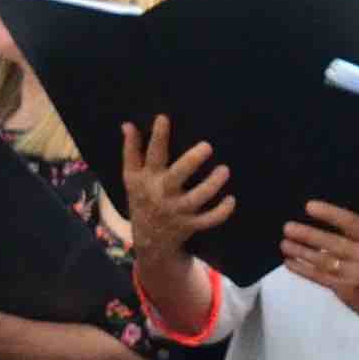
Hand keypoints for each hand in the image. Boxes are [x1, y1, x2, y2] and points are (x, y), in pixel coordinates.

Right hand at [117, 115, 235, 272]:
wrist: (149, 241)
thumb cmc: (142, 199)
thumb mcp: (131, 177)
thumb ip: (131, 151)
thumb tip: (127, 124)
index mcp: (147, 179)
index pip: (151, 155)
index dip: (157, 137)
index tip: (163, 117)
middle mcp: (161, 194)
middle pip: (175, 177)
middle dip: (191, 162)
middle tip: (207, 146)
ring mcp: (177, 211)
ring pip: (196, 199)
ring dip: (211, 185)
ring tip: (224, 170)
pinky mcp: (190, 225)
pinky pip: (207, 220)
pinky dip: (220, 212)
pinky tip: (231, 199)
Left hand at [281, 203, 358, 319]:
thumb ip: (351, 237)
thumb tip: (314, 224)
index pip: (351, 222)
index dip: (330, 213)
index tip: (309, 206)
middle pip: (333, 243)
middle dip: (308, 235)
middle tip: (288, 227)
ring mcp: (356, 275)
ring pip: (323, 261)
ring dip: (301, 251)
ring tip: (284, 244)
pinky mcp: (346, 290)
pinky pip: (319, 277)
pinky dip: (302, 268)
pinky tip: (289, 262)